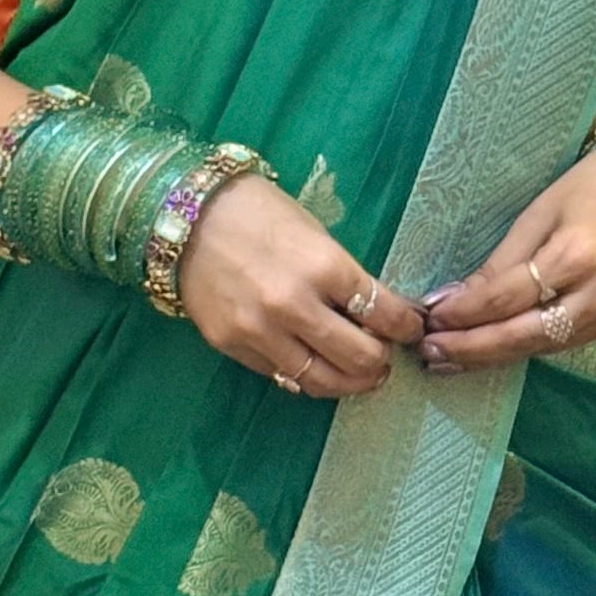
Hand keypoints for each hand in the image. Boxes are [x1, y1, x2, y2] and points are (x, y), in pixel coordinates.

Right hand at [177, 175, 427, 398]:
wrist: (185, 216)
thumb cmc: (257, 213)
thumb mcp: (314, 234)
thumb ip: (344, 277)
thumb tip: (378, 314)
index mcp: (324, 266)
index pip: (385, 314)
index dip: (407, 327)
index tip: (410, 328)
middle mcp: (294, 304)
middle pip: (360, 358)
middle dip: (382, 361)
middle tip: (384, 356)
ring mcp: (261, 331)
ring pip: (323, 381)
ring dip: (350, 382)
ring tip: (359, 376)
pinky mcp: (233, 346)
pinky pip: (284, 376)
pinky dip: (308, 376)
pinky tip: (316, 366)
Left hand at [417, 139, 595, 371]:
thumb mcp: (540, 210)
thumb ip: (501, 262)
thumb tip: (452, 302)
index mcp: (578, 253)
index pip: (506, 299)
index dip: (463, 314)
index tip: (428, 319)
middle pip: (525, 335)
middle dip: (473, 349)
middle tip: (430, 355)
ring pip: (545, 346)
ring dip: (496, 355)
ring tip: (452, 358)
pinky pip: (567, 341)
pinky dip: (528, 345)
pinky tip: (497, 348)